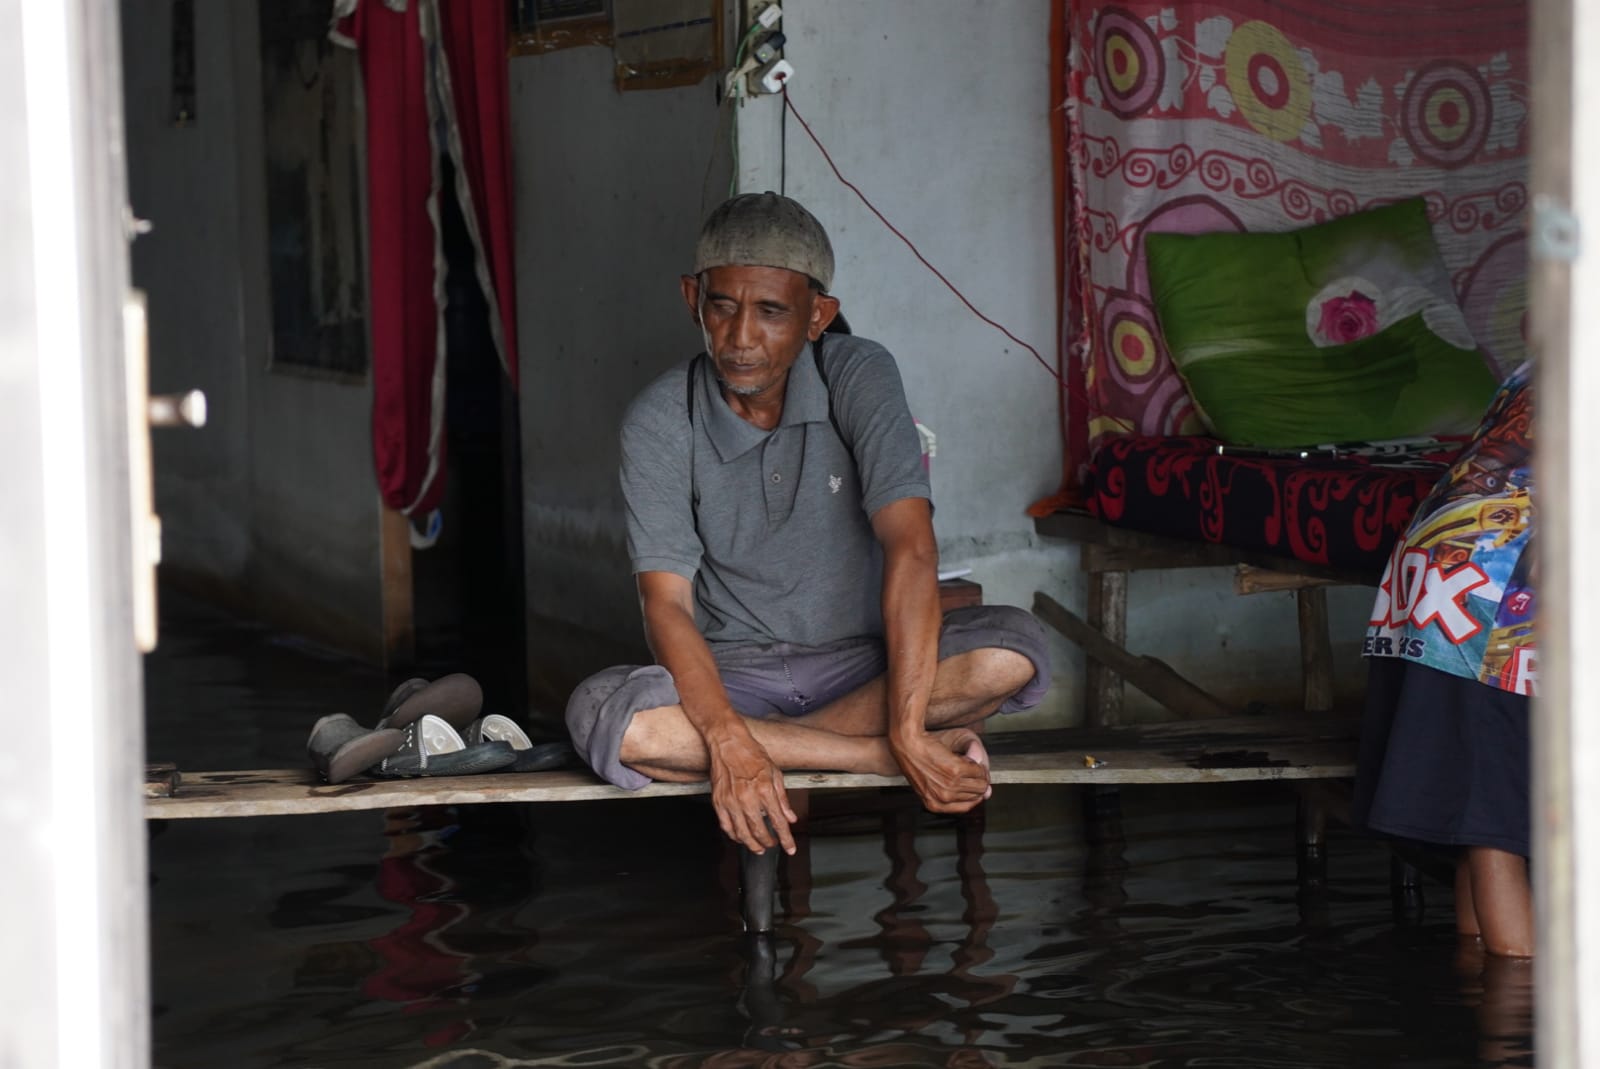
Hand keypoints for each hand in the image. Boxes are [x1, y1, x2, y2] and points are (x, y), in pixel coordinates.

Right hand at [706, 730, 797, 853]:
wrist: (728, 742)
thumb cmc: (751, 753)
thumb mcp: (775, 773)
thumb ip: (783, 798)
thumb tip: (790, 817)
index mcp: (764, 789)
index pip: (778, 822)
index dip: (786, 839)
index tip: (790, 848)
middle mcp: (747, 797)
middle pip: (759, 831)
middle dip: (768, 843)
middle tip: (773, 845)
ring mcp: (731, 801)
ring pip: (742, 833)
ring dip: (751, 844)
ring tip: (758, 847)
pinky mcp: (718, 801)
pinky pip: (726, 826)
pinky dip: (734, 835)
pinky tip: (741, 837)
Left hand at [890, 729, 990, 813]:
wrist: (907, 743)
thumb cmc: (919, 760)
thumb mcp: (931, 784)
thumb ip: (959, 791)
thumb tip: (988, 795)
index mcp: (935, 806)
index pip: (967, 806)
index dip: (974, 793)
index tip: (973, 782)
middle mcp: (943, 799)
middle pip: (977, 795)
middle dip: (977, 781)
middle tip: (969, 768)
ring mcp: (950, 786)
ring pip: (981, 783)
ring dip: (979, 772)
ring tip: (968, 762)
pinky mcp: (956, 771)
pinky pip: (978, 770)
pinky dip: (976, 762)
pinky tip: (965, 757)